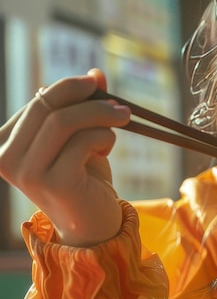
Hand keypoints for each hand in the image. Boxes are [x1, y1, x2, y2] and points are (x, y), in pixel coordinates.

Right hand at [0, 69, 130, 246]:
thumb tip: (95, 72)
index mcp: (5, 144)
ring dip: (101, 114)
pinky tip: (108, 147)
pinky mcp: (54, 183)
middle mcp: (6, 158)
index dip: (69, 88)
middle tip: (117, 100)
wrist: (94, 225)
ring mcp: (27, 173)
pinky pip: (83, 141)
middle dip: (85, 95)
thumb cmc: (85, 179)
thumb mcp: (82, 137)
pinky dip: (104, 137)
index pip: (37, 101)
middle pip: (46, 105)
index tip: (96, 84)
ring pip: (64, 121)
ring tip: (123, 118)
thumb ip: (83, 106)